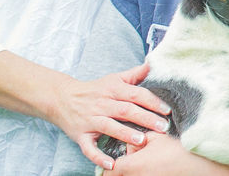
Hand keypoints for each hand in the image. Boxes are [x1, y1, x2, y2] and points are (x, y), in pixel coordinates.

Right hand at [50, 64, 172, 171]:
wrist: (62, 98)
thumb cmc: (94, 90)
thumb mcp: (113, 79)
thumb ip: (134, 75)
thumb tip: (152, 65)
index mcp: (113, 90)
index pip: (135, 94)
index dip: (152, 101)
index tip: (166, 110)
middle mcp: (102, 104)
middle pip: (126, 110)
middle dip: (145, 118)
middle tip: (162, 127)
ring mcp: (91, 120)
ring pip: (109, 126)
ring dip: (125, 134)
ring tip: (141, 140)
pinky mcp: (81, 136)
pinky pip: (89, 148)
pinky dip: (98, 156)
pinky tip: (111, 164)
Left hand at [112, 132, 228, 174]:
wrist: (198, 164)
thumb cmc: (177, 149)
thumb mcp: (156, 136)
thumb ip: (138, 137)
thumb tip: (130, 141)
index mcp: (132, 165)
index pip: (110, 171)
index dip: (109, 166)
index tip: (113, 162)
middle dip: (123, 167)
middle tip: (134, 157)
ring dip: (135, 171)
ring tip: (148, 161)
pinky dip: (146, 173)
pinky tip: (155, 167)